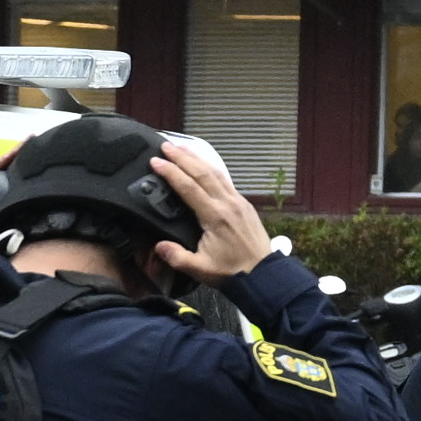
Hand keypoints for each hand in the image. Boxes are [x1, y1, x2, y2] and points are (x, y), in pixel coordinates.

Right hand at [154, 134, 275, 286]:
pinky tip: (203, 164)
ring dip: (197, 158)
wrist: (264, 274)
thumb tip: (159, 246)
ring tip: (180, 148)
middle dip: (182, 157)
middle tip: (165, 145)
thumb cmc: (232, 272)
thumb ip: (177, 257)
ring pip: (215, 172)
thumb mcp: (200, 269)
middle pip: (202, 172)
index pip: (189, 187)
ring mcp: (238, 201)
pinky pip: (225, 179)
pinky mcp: (244, 203)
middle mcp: (227, 203)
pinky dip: (210, 168)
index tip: (156, 161)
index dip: (171, 172)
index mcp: (215, 217)